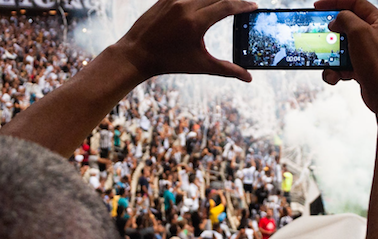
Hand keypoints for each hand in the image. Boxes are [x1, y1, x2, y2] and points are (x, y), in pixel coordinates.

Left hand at [115, 0, 257, 80]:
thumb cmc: (169, 62)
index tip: (254, 7)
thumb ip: (226, 69)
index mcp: (196, 22)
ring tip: (227, 4)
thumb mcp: (199, 65)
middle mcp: (186, 5)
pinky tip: (208, 2)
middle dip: (234, 0)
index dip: (244, 5)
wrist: (137, 54)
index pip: (228, 6)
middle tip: (243, 6)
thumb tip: (248, 77)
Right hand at [315, 0, 377, 113]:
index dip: (335, 3)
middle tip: (318, 38)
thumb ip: (346, 20)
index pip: (354, 4)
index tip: (318, 6)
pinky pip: (339, 66)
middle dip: (329, 36)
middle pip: (343, 27)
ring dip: (329, 59)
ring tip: (329, 65)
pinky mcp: (359, 67)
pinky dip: (334, 72)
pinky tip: (336, 76)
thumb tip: (335, 20)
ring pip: (338, 49)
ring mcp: (364, 51)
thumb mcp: (360, 33)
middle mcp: (371, 34)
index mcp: (376, 20)